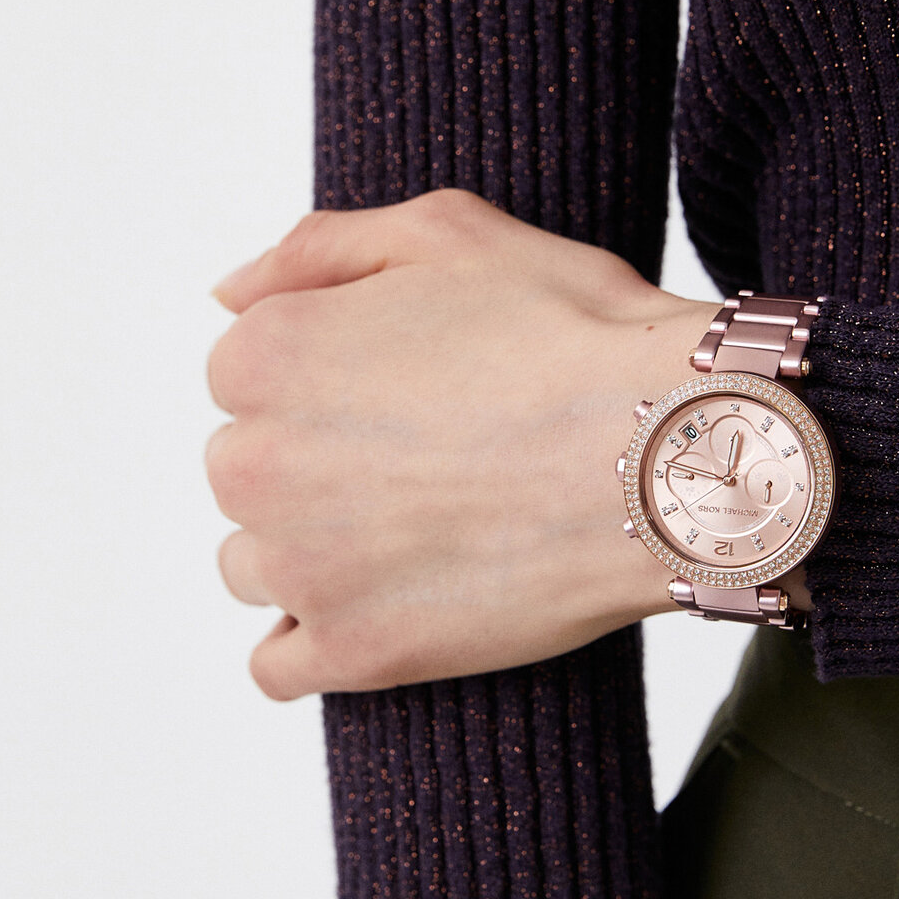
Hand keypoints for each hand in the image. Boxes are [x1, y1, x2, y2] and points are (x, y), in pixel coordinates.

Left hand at [205, 190, 714, 697]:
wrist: (672, 454)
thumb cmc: (576, 335)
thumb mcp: (447, 233)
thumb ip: (316, 249)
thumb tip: (226, 294)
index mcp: (265, 354)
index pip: (245, 378)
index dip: (330, 382)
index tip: (403, 394)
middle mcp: (255, 462)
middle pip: (249, 473)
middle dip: (317, 467)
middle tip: (427, 463)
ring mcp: (300, 568)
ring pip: (256, 567)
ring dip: (314, 554)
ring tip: (420, 535)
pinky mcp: (352, 652)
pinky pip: (276, 666)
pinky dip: (313, 644)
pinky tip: (379, 614)